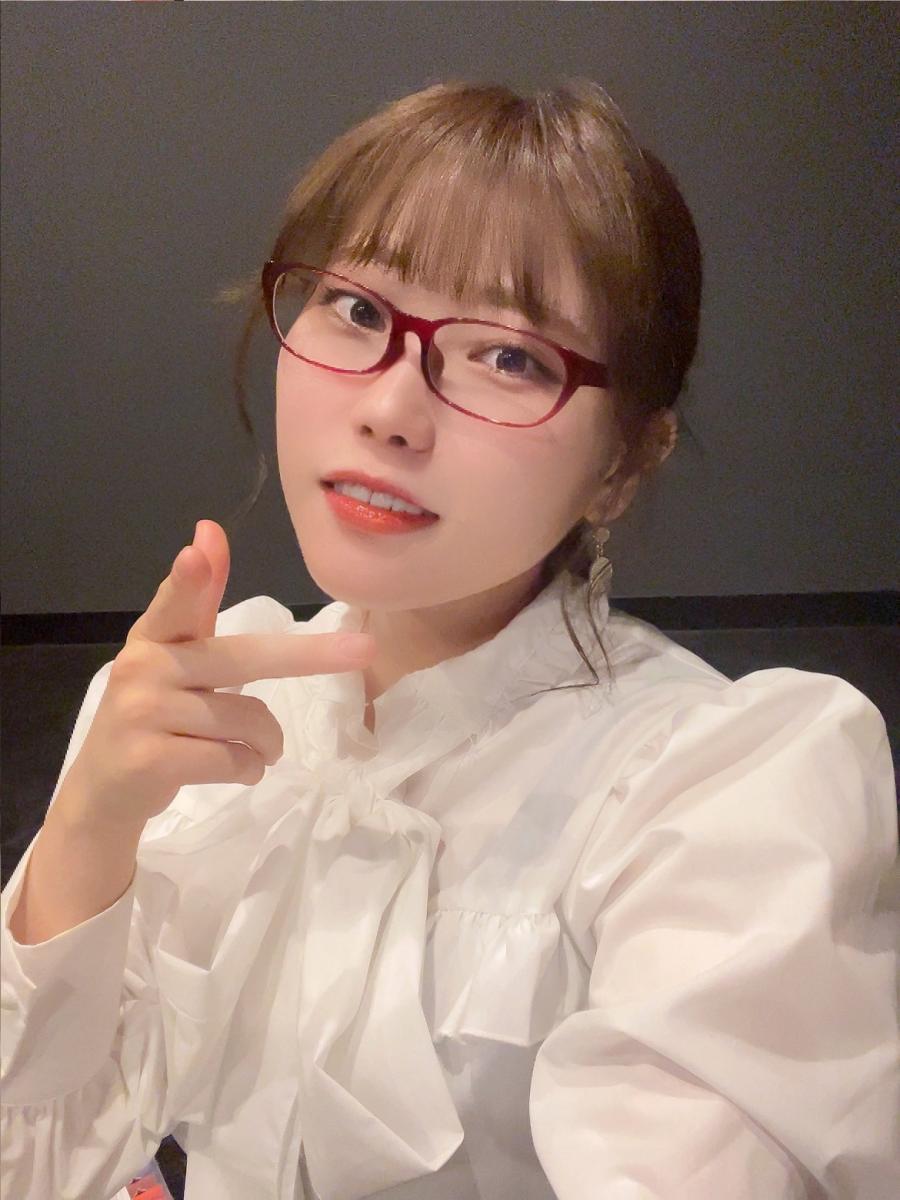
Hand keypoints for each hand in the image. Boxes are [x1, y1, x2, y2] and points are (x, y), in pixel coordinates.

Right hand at [57, 520, 375, 828]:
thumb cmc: (154, 715)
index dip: (190, 580)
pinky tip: (238, 770)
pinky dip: (250, 769)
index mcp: (153, 638)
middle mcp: (143, 668)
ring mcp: (142, 715)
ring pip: (247, 720)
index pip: (175, 604)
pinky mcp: (149, 761)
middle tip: (364, 650)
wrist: (105, 793)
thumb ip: (196, 599)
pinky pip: (234, 760)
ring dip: (267, 743)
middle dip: (309, 655)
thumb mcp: (174, 655)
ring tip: (256, 750)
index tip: (199, 549)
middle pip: (243, 660)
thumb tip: (209, 530)